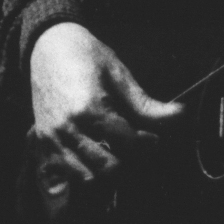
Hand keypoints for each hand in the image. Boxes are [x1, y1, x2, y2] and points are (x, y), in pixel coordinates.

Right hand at [29, 21, 182, 194]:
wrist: (48, 46)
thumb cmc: (86, 56)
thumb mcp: (119, 75)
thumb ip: (146, 105)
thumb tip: (181, 114)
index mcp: (89, 109)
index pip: (127, 143)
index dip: (146, 143)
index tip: (152, 137)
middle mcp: (68, 129)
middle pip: (108, 168)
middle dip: (128, 161)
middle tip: (135, 147)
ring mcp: (53, 138)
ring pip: (87, 177)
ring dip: (105, 170)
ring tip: (115, 152)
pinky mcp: (43, 142)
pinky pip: (65, 173)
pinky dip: (82, 170)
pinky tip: (93, 155)